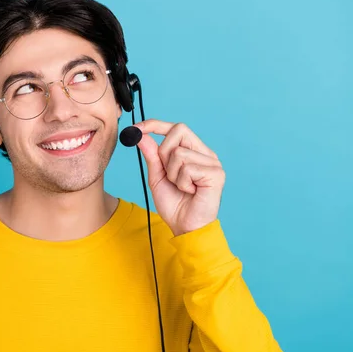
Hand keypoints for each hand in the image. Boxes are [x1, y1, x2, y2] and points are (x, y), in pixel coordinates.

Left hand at [134, 119, 225, 235]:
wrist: (185, 227)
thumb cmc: (174, 204)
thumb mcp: (157, 176)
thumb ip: (152, 155)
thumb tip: (140, 134)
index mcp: (193, 151)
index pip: (176, 128)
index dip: (155, 124)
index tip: (136, 128)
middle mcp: (205, 153)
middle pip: (179, 130)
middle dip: (164, 152)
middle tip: (168, 173)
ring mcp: (213, 162)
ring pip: (179, 153)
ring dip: (173, 174)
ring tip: (182, 187)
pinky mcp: (216, 174)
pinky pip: (188, 168)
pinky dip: (182, 183)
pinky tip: (190, 192)